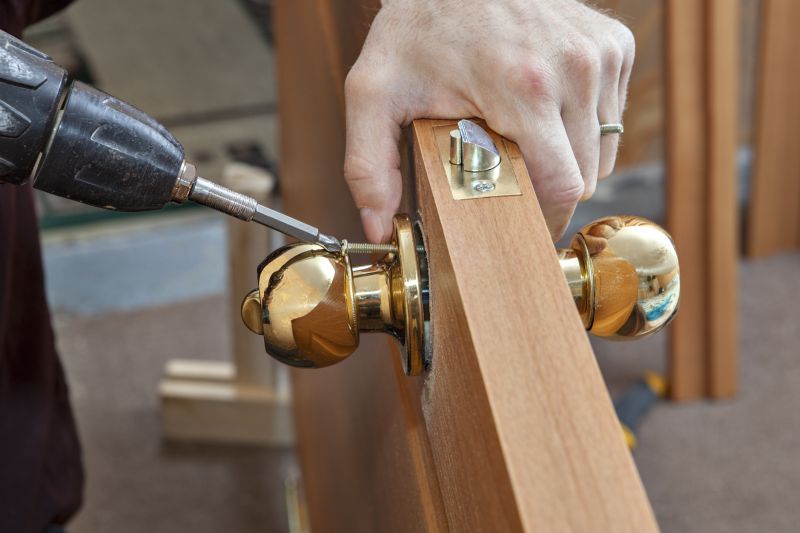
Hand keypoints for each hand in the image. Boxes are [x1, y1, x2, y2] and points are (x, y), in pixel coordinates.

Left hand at [344, 0, 634, 242]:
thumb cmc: (418, 26)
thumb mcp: (374, 92)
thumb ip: (368, 165)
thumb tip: (376, 226)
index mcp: (524, 89)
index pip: (563, 187)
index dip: (543, 217)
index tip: (519, 221)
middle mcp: (574, 69)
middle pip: (585, 176)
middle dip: (548, 188)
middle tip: (509, 172)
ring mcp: (600, 55)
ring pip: (602, 151)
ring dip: (568, 159)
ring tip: (524, 138)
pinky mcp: (614, 46)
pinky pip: (611, 118)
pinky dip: (582, 127)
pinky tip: (545, 110)